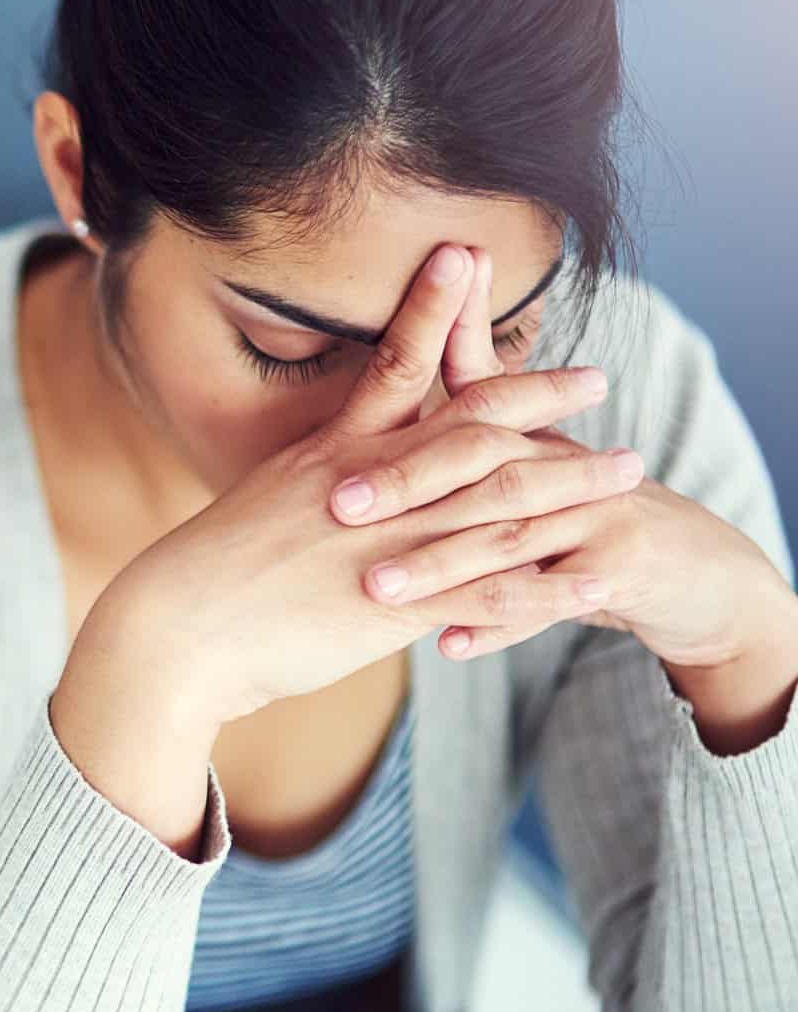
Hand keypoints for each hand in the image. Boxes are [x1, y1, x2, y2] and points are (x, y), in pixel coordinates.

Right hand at [70, 243, 635, 728]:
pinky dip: (546, 587)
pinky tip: (593, 580)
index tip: (470, 261)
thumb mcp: (255, 510)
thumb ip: (307, 491)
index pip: (393, 364)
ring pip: (496, 503)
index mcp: (327, 458)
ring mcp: (382, 544)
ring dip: (569, 484)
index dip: (436, 308)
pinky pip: (487, 594)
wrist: (171, 634)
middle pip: (470, 426)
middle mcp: (363, 488)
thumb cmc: (202, 579)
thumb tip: (339, 488)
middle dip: (538, 396)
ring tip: (627, 469)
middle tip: (597, 378)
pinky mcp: (391, 606)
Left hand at [325, 245, 785, 670]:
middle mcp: (558, 460)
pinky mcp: (620, 568)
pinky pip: (548, 602)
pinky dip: (497, 626)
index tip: (324, 447)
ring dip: (438, 564)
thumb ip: (467, 420)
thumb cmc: (577, 508)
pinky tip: (448, 645)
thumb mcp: (524, 463)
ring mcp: (595, 512)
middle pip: (477, 460)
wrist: (686, 564)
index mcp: (526, 431)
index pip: (459, 402)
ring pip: (507, 536)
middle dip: (405, 482)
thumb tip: (403, 366)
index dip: (397, 413)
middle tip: (339, 506)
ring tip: (377, 586)